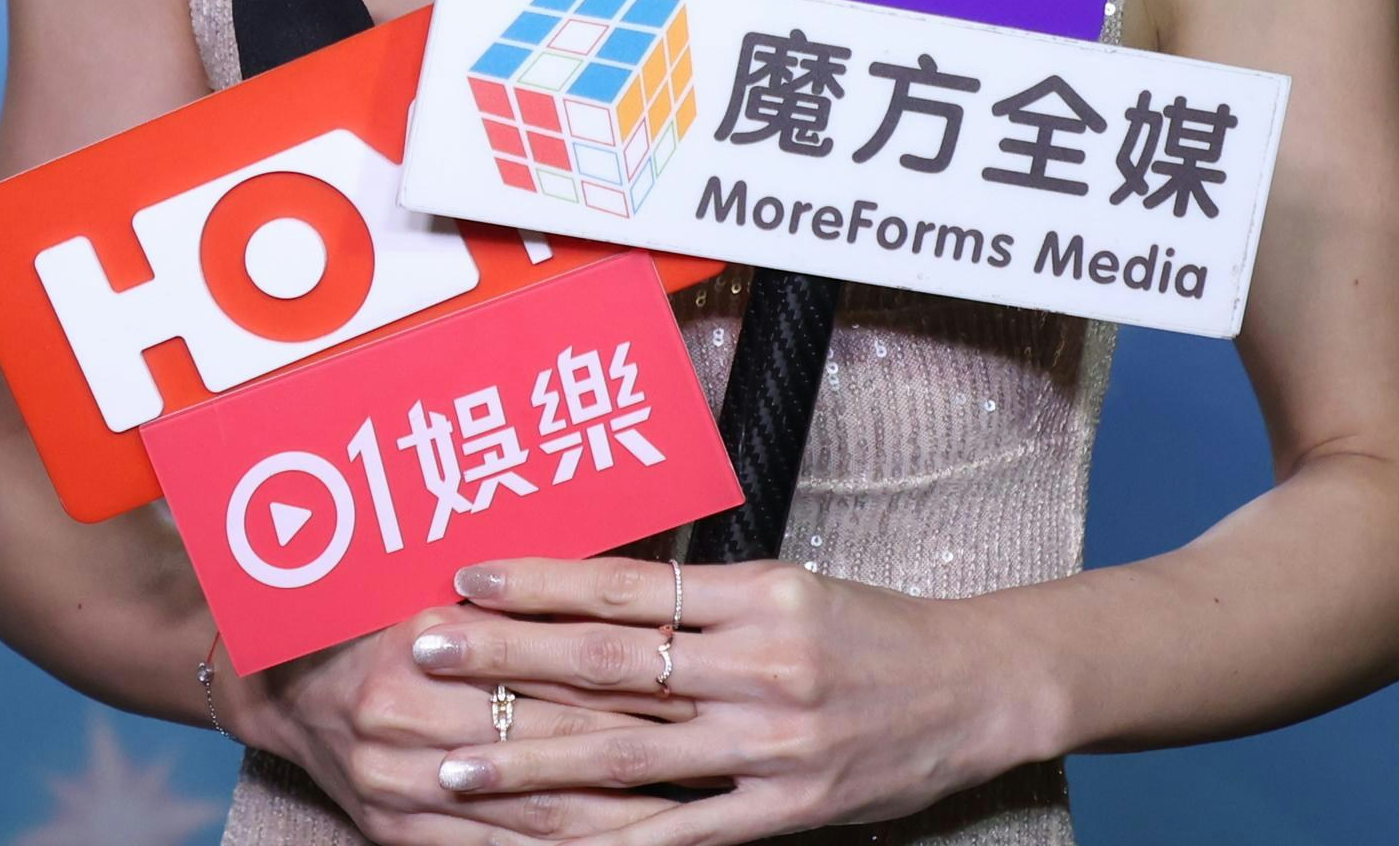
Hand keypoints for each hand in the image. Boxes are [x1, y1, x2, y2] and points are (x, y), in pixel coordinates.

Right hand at [225, 609, 696, 843]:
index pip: (555, 663)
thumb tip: (637, 578)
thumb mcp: (445, 588)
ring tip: (692, 806)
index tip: (698, 676)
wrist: (281, 685)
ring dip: (621, 813)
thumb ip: (527, 594)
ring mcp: (401, 783)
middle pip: (553, 736)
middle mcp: (411, 711)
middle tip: (715, 741)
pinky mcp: (398, 836)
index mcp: (430, 637)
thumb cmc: (376, 619)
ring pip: (536, 808)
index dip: (633, 673)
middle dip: (642, 743)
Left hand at [413, 557, 1054, 841]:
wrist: (974, 689)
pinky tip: (543, 842)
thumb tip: (587, 597)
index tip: (465, 578)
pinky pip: (679, 832)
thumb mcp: (787, 588)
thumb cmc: (870, 630)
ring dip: (529, 763)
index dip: (539, 581)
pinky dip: (606, 840)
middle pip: (608, 663)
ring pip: (627, 756)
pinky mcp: (786, 811)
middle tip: (424, 654)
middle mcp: (760, 665)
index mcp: (757, 595)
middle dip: (506, 661)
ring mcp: (771, 746)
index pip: (625, 585)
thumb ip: (697, 600)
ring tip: (453, 769)